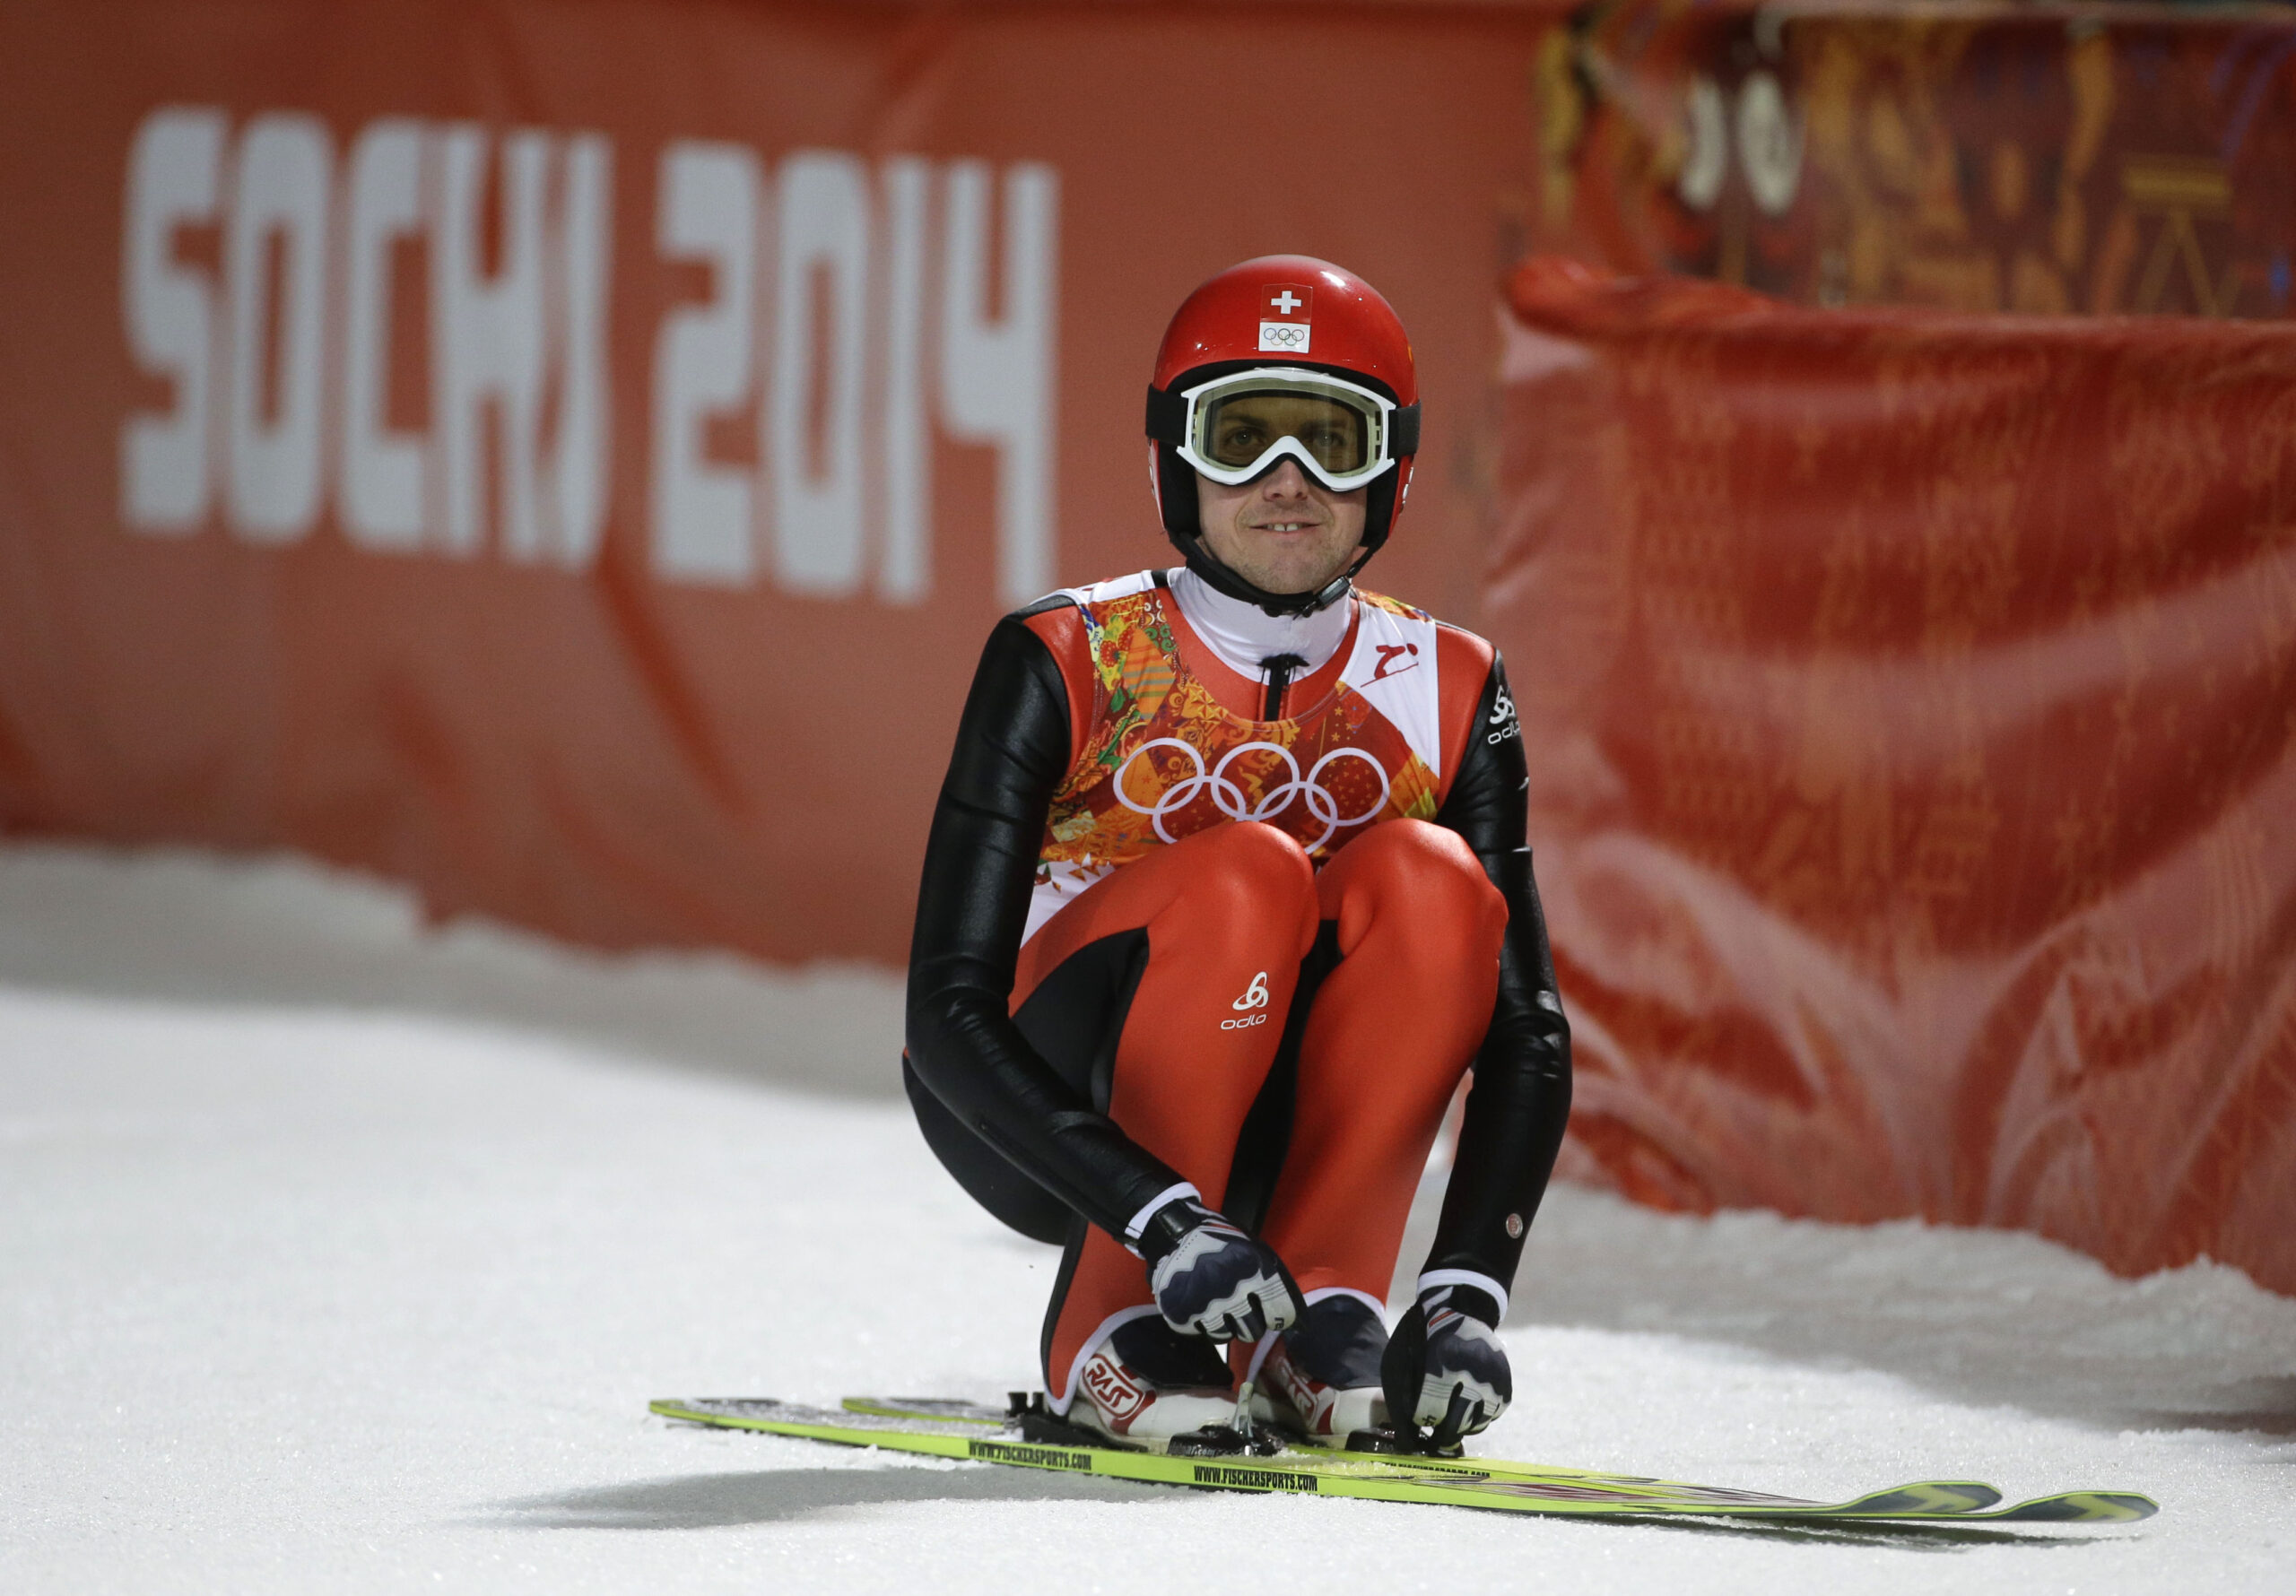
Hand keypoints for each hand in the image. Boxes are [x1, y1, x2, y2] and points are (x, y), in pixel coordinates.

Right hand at [1137, 1196, 1303, 1341]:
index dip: (1281, 1317)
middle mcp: (1233, 1292)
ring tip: (1217, 1303)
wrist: (1174, 1231)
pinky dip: (1201, 1321)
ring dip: (1224, 1323)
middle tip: (1242, 1308)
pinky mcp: (1182, 1314)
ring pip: (1226, 1335)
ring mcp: (1206, 1305)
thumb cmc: (1220, 1239)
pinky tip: (1199, 1303)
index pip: (1281, 1312)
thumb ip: (1272, 1278)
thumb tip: (1297, 1317)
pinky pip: (1200, 1332)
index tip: (1277, 1317)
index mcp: (1255, 1271)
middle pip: (1253, 1331)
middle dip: (1250, 1322)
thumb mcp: (1253, 1248)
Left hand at [1381, 1281, 1510, 1448]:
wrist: (1459, 1309)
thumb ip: (1401, 1400)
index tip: (1420, 1418)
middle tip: (1436, 1435)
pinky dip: (1478, 1417)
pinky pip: (1493, 1415)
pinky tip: (1466, 1406)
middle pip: (1457, 1423)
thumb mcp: (1400, 1361)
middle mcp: (1472, 1371)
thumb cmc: (1422, 1339)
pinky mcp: (1505, 1382)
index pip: (1431, 1410)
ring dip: (1461, 1426)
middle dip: (1442, 1434)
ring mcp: (1493, 1377)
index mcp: (1441, 1361)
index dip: (1422, 1420)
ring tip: (1451, 1418)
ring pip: (1477, 1423)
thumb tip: (1407, 1444)